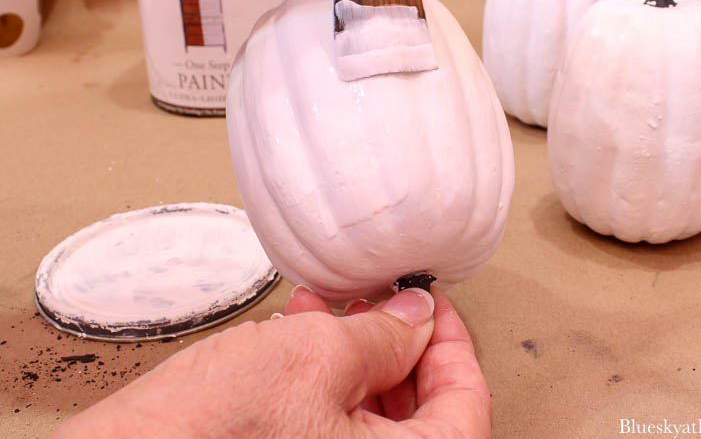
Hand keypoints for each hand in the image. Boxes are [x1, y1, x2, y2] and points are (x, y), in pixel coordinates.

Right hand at [50, 287, 490, 437]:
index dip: (452, 342)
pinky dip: (324, 381)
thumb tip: (419, 313)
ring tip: (327, 308)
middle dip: (399, 344)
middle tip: (378, 301)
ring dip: (357, 356)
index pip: (465, 406)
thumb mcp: (313, 358)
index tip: (432, 303)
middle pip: (422, 413)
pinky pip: (330, 428)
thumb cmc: (209, 431)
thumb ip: (384, 334)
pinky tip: (300, 336)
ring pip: (372, 418)